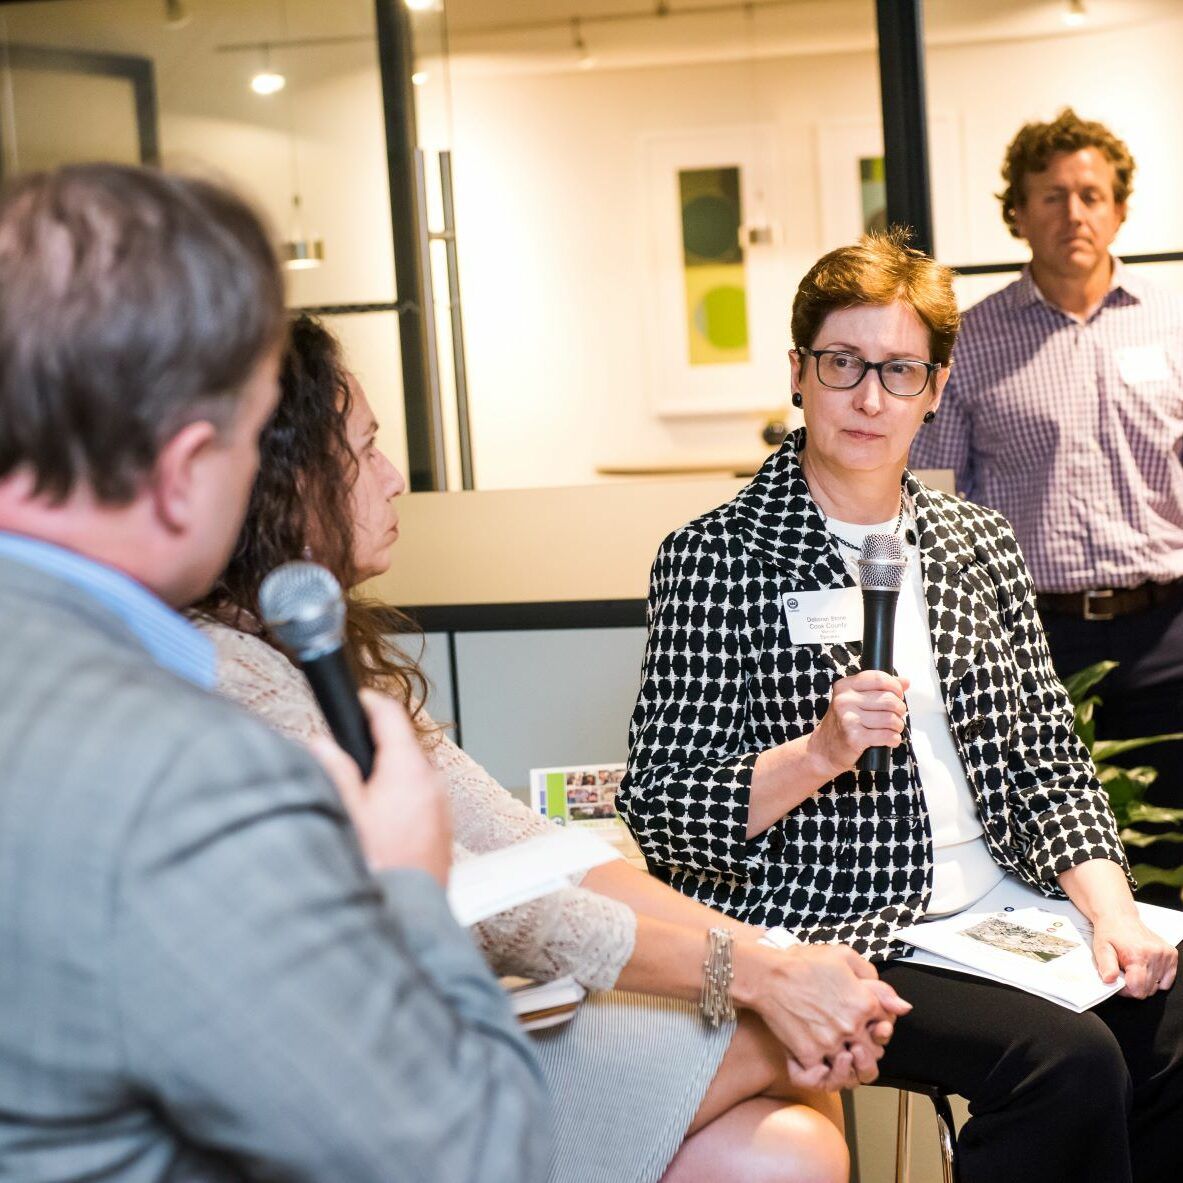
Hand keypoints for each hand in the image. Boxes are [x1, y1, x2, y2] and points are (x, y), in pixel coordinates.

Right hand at [310, 689, 452, 884]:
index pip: (392, 717)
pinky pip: (420, 802)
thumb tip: (324, 746)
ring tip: (362, 799)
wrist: (407, 915)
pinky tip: (381, 825)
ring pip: (412, 777)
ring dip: (389, 777)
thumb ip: (335, 771)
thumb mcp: (346, 812)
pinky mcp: (442, 832)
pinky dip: (401, 802)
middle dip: (377, 747)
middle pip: (403, 748)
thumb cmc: (380, 867)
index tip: (360, 698)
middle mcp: (431, 785)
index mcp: (408, 771)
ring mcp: (441, 809)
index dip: (371, 703)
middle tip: (348, 756)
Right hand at [732, 942, 910, 1090]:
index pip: (886, 1024)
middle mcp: (850, 1026)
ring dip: (848, 1064)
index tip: (867, 1021)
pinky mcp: (808, 1054)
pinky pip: (823, 1076)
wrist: (766, 975)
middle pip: (873, 1052)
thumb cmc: (802, 962)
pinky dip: (822, 1072)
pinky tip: (819, 1060)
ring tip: (838, 1053)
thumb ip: (875, 979)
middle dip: (867, 1048)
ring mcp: (830, 1042)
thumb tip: (901, 1006)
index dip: (878, 1023)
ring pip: (851, 1068)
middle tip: (853, 1041)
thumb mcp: (843, 956)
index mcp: (863, 1002)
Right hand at [805, 670, 909, 777]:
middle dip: (900, 709)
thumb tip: (906, 681)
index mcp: (844, 686)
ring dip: (898, 726)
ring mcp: (848, 719)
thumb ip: (880, 688)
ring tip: (892, 729)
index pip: (879, 678)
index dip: (895, 686)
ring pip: (890, 719)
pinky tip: (890, 739)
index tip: (898, 695)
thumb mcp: (856, 700)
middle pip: (889, 699)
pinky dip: (894, 739)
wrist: (823, 749)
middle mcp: (844, 700)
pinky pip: (887, 736)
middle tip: (896, 715)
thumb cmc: (843, 724)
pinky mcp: (854, 738)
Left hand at [1091, 912, 1177, 999]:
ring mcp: (1165, 954)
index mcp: (1138, 955)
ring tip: (1133, 967)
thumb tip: (1109, 980)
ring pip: (1158, 986)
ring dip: (1146, 981)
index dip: (1126, 991)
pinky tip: (1146, 968)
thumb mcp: (1101, 948)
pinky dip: (1157, 978)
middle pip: (1149, 990)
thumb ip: (1106, 966)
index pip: (1138, 990)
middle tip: (1125, 972)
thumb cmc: (1110, 932)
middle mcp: (1155, 955)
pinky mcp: (1171, 954)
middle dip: (1135, 986)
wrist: (1119, 917)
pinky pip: (1168, 979)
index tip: (1120, 981)